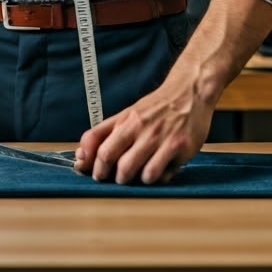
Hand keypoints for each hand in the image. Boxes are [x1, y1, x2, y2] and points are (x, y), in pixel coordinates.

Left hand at [73, 81, 212, 184]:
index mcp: (124, 119)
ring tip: (135, 177)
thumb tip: (81, 155)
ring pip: (130, 169)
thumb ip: (107, 133)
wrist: (190, 92)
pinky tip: (157, 172)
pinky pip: (157, 174)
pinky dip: (153, 179)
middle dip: (104, 174)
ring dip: (129, 179)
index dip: (87, 161)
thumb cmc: (157, 108)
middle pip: (107, 156)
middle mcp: (138, 127)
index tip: (88, 171)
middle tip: (112, 178)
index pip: (95, 140)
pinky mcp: (178, 147)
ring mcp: (158, 137)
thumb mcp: (129, 114)